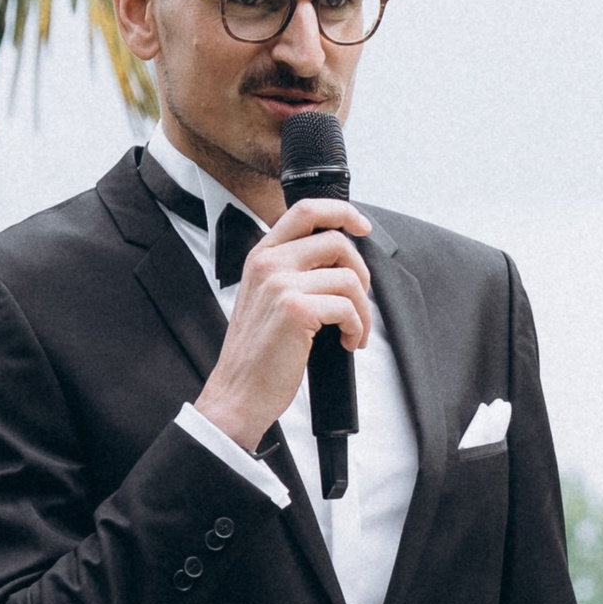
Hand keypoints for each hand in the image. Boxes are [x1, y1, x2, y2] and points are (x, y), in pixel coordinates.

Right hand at [195, 198, 372, 450]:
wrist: (239, 392)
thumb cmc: (257, 354)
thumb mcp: (266, 298)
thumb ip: (293, 272)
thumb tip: (339, 261)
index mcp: (262, 255)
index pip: (305, 210)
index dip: (342, 212)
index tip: (362, 226)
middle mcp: (269, 263)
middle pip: (336, 241)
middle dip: (362, 271)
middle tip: (361, 299)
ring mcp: (280, 284)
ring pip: (348, 277)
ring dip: (363, 308)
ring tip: (354, 330)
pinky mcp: (296, 310)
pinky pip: (347, 307)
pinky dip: (357, 327)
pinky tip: (348, 343)